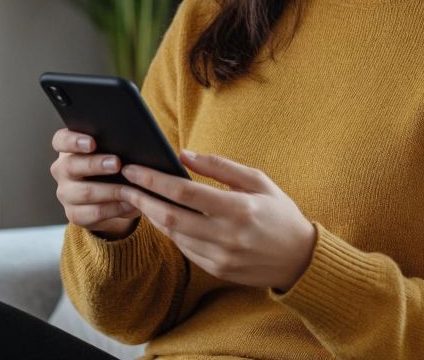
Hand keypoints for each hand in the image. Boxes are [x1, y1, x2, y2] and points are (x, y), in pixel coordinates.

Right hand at [50, 128, 142, 237]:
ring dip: (110, 190)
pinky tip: (130, 204)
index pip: (61, 140)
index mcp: (67, 148)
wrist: (111, 198)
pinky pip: (95, 212)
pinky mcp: (74, 213)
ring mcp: (65, 193)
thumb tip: (133, 146)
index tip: (92, 143)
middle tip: (117, 163)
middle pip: (71, 165)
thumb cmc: (112, 167)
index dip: (74, 141)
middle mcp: (61, 169)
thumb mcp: (111, 154)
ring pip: (85, 192)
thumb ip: (115, 147)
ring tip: (129, 188)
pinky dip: (115, 208)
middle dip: (95, 164)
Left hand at [119, 149, 316, 291]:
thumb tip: (183, 153)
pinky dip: (169, 231)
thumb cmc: (279, 213)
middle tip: (123, 184)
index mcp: (239, 208)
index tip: (133, 169)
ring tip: (136, 197)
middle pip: (170, 216)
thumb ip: (220, 166)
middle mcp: (227, 235)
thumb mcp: (258, 180)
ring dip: (151, 215)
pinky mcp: (217, 270)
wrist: (300, 260)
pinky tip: (159, 216)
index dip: (154, 180)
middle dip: (142, 198)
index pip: (184, 192)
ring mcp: (221, 256)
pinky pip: (184, 248)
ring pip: (173, 234)